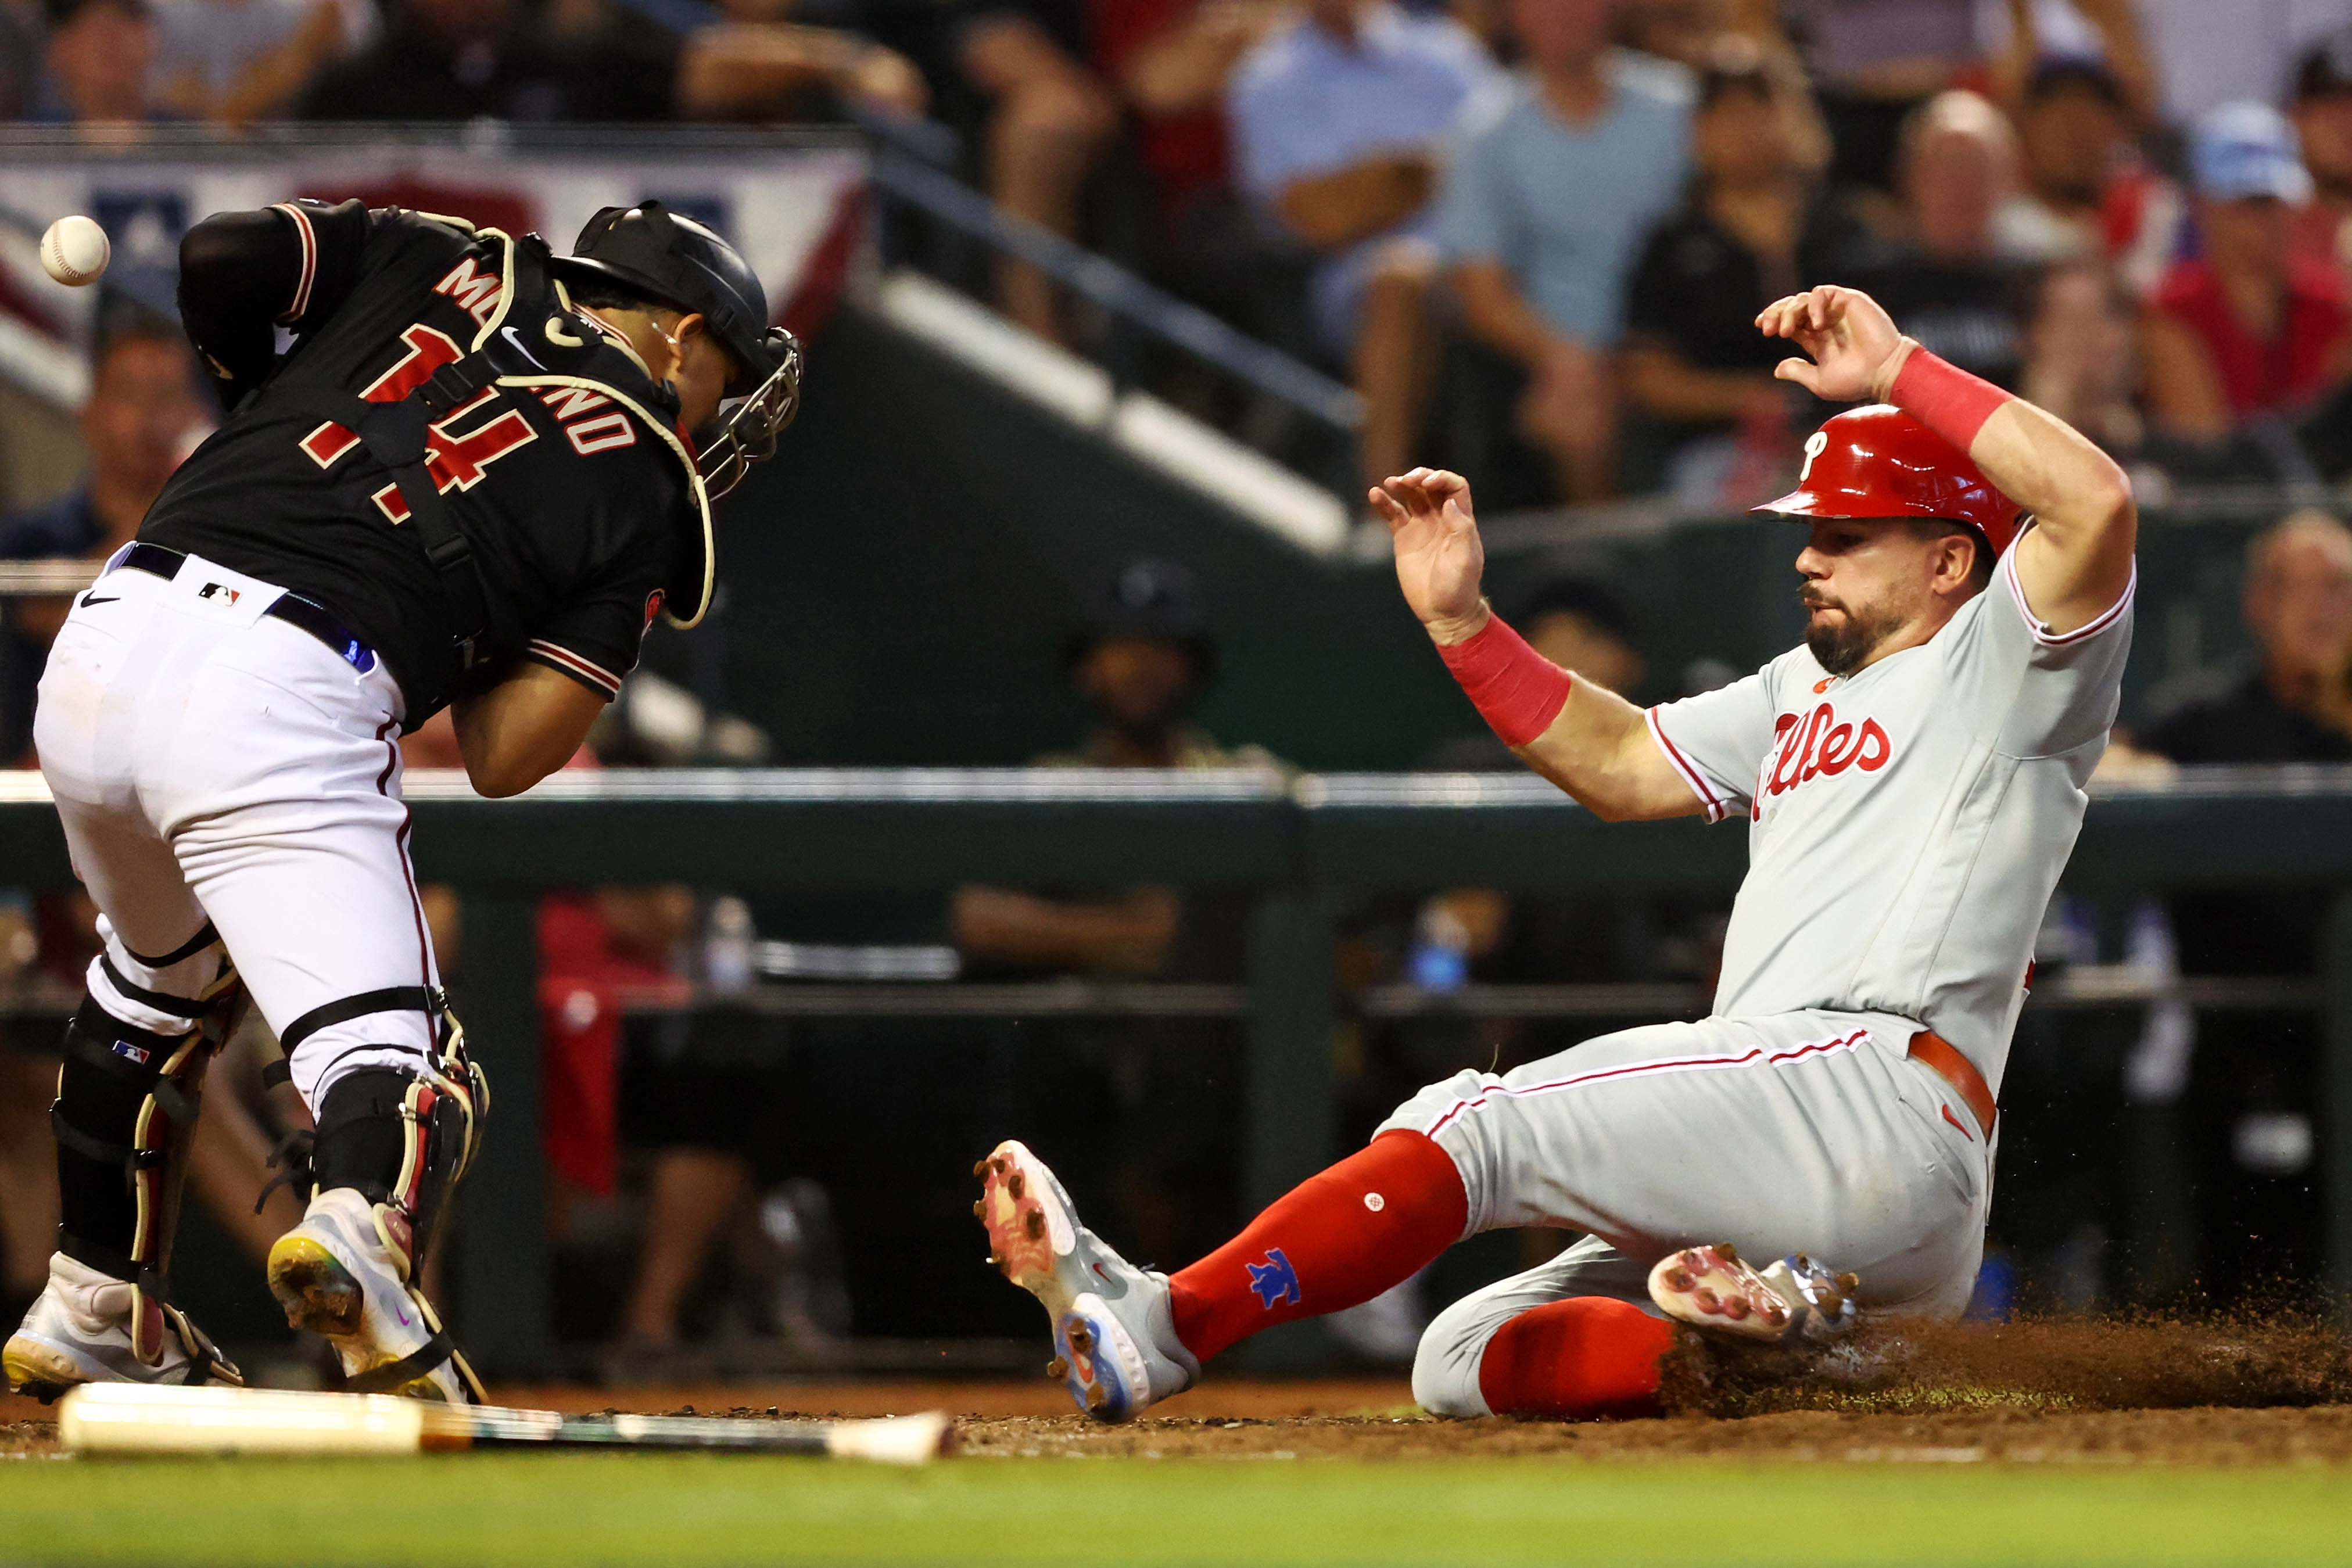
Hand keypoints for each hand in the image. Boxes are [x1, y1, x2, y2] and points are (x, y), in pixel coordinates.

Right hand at [1370, 467, 1488, 643]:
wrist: (1443, 612)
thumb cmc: (1459, 587)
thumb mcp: (1466, 559)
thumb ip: (1461, 529)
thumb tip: (1449, 502)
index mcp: (1460, 520)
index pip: (1454, 487)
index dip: (1442, 479)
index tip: (1428, 484)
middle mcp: (1441, 519)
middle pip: (1431, 487)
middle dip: (1420, 477)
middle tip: (1407, 480)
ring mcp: (1422, 527)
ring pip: (1412, 496)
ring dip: (1402, 485)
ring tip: (1391, 482)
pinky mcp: (1404, 538)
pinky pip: (1393, 514)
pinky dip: (1384, 503)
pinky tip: (1375, 494)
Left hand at [1756, 285, 1913, 403]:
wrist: (1883, 372)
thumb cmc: (1856, 380)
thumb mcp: (1820, 381)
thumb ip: (1799, 372)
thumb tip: (1777, 370)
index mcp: (1817, 339)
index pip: (1791, 322)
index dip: (1774, 319)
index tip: (1761, 326)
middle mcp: (1826, 322)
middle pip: (1793, 307)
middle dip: (1776, 313)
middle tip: (1767, 328)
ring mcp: (1836, 310)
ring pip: (1803, 299)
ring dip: (1790, 313)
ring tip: (1787, 332)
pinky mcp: (1849, 300)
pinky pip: (1823, 293)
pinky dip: (1814, 306)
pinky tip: (1816, 325)